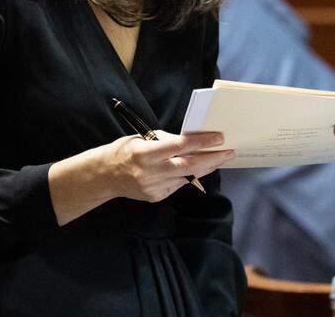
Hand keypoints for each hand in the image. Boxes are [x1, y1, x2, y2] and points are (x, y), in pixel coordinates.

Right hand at [101, 130, 233, 202]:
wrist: (105, 176)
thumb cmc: (126, 151)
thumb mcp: (142, 138)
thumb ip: (166, 141)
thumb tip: (193, 140)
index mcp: (145, 153)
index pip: (179, 146)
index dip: (201, 141)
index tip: (219, 137)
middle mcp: (150, 172)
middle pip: (189, 166)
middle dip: (212, 159)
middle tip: (229, 152)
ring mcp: (153, 187)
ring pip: (187, 177)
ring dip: (205, 167)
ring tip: (220, 158)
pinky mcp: (155, 197)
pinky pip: (177, 185)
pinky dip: (187, 176)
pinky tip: (195, 168)